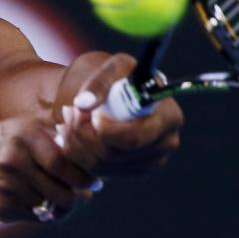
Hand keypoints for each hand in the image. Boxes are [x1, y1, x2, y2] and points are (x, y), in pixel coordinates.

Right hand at [0, 116, 98, 222]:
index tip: (95, 180)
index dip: (82, 176)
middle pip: (59, 190)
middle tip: (88, 193)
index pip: (61, 163)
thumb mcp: (26, 126)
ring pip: (50, 206)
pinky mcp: (1, 207)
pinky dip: (48, 213)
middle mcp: (13, 161)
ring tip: (73, 199)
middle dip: (79, 196)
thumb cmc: (5, 141)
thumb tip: (88, 139)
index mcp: (23, 136)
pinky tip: (51, 204)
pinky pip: (35, 216)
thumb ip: (56, 131)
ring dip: (66, 206)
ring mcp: (6, 186)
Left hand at [55, 52, 182, 176]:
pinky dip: (78, 153)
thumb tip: (84, 103)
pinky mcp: (130, 170)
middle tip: (70, 113)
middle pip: (115, 154)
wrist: (117, 92)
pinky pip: (97, 171)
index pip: (135, 138)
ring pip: (101, 164)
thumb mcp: (113, 66)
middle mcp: (165, 143)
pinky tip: (74, 132)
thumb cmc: (120, 77)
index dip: (106, 131)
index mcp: (168, 116)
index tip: (89, 115)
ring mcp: (148, 161)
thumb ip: (99, 81)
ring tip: (69, 118)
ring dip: (76, 142)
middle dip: (84, 135)